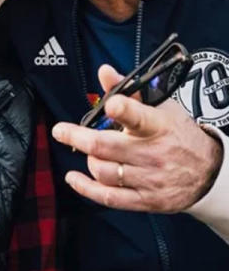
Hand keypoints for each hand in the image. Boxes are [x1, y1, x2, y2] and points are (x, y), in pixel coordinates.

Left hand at [52, 64, 223, 211]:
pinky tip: (73, 178)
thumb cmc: (177, 133)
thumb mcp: (160, 107)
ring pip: (103, 171)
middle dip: (77, 137)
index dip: (122, 109)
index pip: (138, 116)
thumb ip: (128, 91)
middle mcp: (154, 153)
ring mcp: (150, 179)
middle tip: (61, 130)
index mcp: (158, 126)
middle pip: (105, 146)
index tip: (109, 104)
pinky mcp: (146, 200)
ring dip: (88, 160)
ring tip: (87, 151)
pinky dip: (86, 188)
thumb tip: (104, 71)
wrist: (209, 170)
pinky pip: (109, 197)